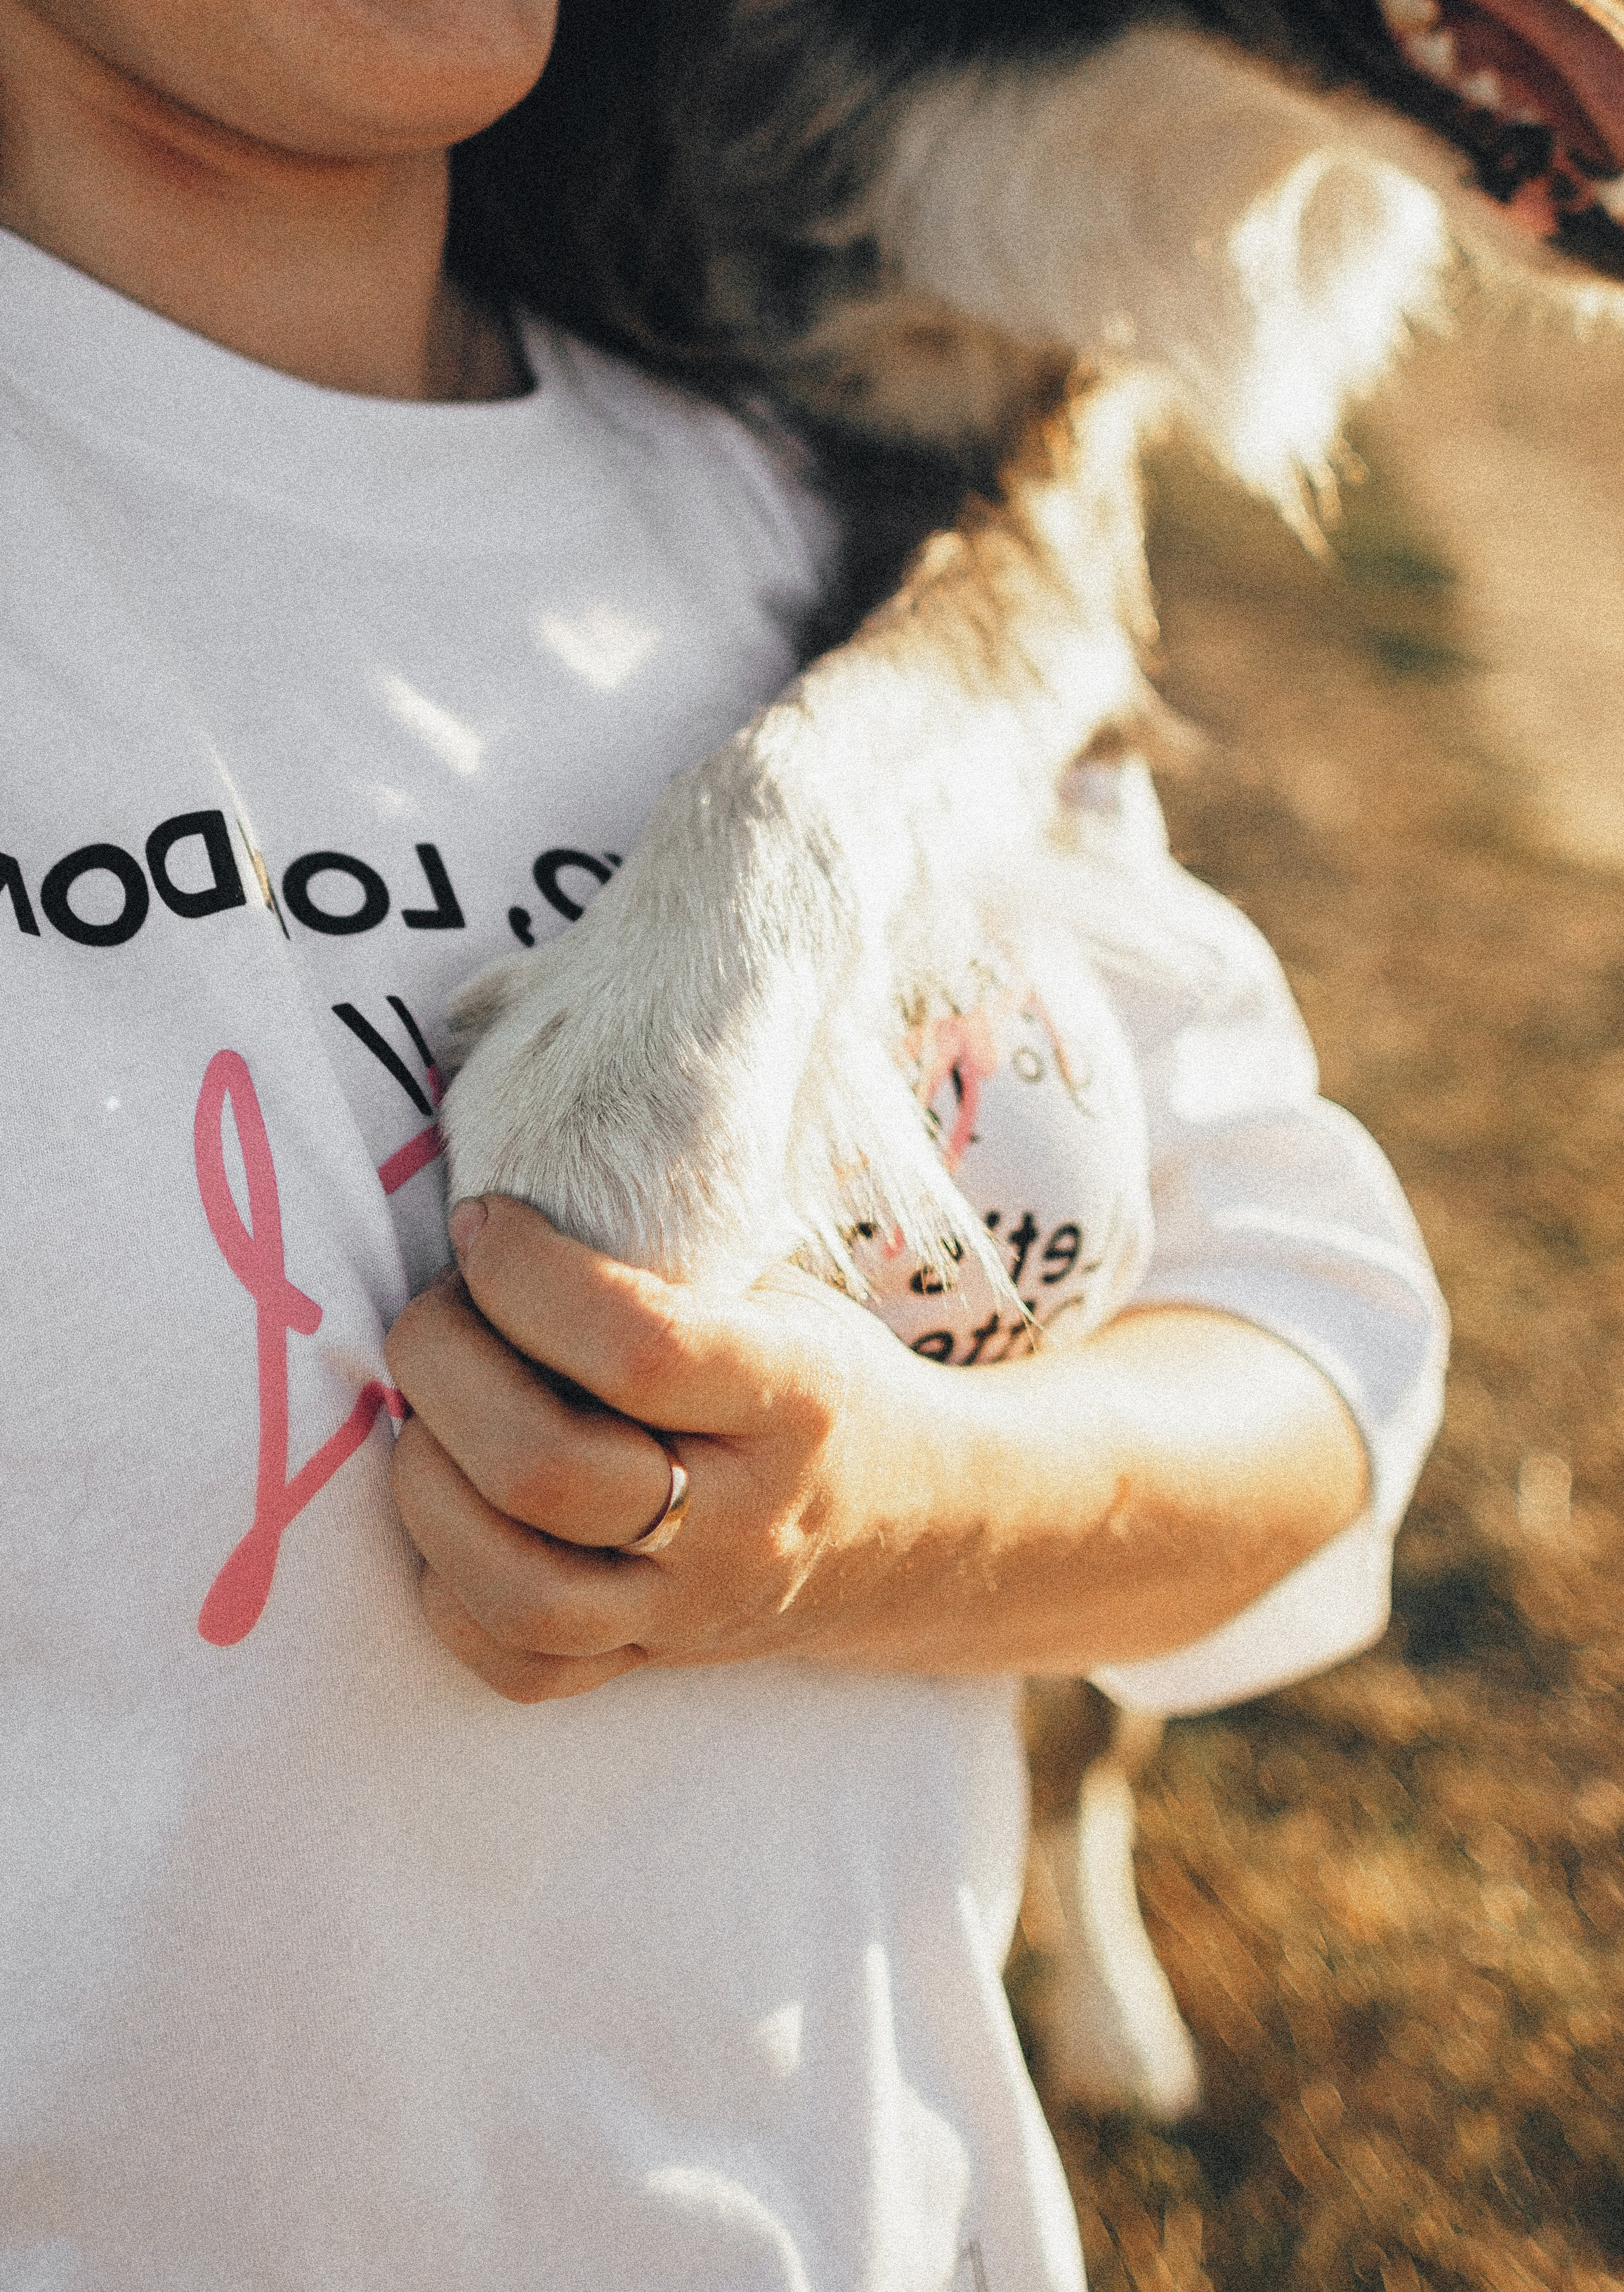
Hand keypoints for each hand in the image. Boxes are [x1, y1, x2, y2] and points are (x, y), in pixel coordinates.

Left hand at [383, 1194, 952, 1702]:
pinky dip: (448, 1586)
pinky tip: (458, 1508)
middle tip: (438, 1310)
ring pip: (516, 1589)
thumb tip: (490, 1219)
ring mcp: (693, 1609)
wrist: (920, 1525)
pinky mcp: (648, 1664)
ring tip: (429, 1413)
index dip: (525, 1275)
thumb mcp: (781, 1294)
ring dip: (427, 1483)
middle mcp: (747, 1520)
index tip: (484, 1220)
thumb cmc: (825, 1376)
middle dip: (444, 1367)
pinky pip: (515, 1663)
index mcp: (798, 1397)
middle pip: (547, 1470)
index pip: (639, 1347)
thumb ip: (662, 1265)